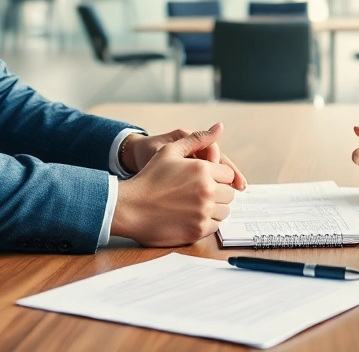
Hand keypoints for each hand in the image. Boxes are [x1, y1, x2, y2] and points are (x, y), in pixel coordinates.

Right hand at [112, 123, 237, 246]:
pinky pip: (214, 226)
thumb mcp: (169, 151)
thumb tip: (219, 127)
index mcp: (203, 169)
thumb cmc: (149, 177)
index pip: (229, 174)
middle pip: (229, 193)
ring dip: (214, 208)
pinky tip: (190, 216)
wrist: (130, 207)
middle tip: (199, 192)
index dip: (217, 176)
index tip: (204, 179)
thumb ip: (197, 138)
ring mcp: (203, 213)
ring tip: (194, 204)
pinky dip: (206, 222)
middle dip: (218, 192)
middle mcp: (207, 191)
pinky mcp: (197, 231)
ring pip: (224, 211)